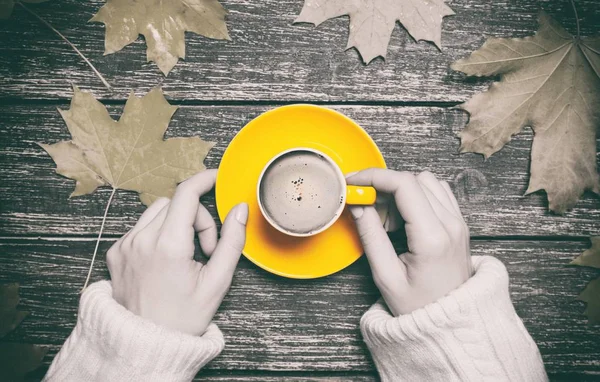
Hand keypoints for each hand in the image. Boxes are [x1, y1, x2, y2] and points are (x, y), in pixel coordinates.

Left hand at [106, 169, 247, 335]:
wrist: (146, 344)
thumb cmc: (183, 318)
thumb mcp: (217, 282)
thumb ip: (232, 241)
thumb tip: (239, 210)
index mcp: (168, 246)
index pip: (186, 194)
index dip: (204, 180)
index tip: (215, 178)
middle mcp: (141, 240)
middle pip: (175, 203)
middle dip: (197, 218)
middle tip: (206, 249)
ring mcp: (125, 246)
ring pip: (157, 211)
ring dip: (176, 223)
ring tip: (186, 254)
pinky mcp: (116, 252)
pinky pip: (142, 226)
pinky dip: (158, 232)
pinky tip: (166, 258)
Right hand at [346, 169, 471, 315]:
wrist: (452, 324)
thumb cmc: (419, 306)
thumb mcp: (386, 276)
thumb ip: (370, 235)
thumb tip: (358, 204)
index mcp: (433, 238)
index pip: (404, 185)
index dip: (374, 177)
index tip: (354, 183)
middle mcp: (451, 225)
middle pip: (415, 179)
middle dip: (385, 186)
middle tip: (367, 208)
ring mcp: (458, 223)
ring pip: (427, 182)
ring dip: (402, 191)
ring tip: (387, 218)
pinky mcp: (459, 224)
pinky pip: (437, 193)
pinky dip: (416, 196)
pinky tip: (403, 219)